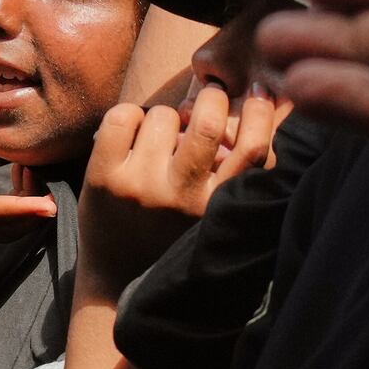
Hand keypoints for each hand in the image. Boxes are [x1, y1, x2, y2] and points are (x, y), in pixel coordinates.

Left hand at [79, 80, 286, 297]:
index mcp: (216, 206)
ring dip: (165, 117)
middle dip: (211, 98)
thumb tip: (261, 103)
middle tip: (208, 96)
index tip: (260, 92)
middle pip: (209, 122)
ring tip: (159, 140)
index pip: (255, 150)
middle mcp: (182, 197)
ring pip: (164, 115)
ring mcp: (141, 185)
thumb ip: (233, 170)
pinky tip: (132, 135)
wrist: (115, 276)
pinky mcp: (104, 177)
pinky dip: (130, 116)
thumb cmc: (171, 234)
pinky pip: (124, 116)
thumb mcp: (212, 209)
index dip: (263, 113)